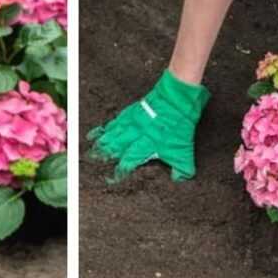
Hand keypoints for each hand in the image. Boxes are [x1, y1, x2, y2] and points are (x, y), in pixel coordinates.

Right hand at [88, 69, 210, 180]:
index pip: (129, 161)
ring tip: (93, 146)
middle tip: (95, 160)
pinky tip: (104, 129)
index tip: (114, 177)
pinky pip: (117, 120)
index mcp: (146, 145)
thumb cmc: (180, 124)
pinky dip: (109, 126)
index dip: (121, 170)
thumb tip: (179, 179)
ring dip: (103, 140)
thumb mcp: (184, 150)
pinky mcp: (134, 110)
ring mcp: (133, 121)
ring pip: (114, 133)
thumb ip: (181, 167)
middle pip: (116, 146)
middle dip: (105, 154)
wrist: (177, 98)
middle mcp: (136, 134)